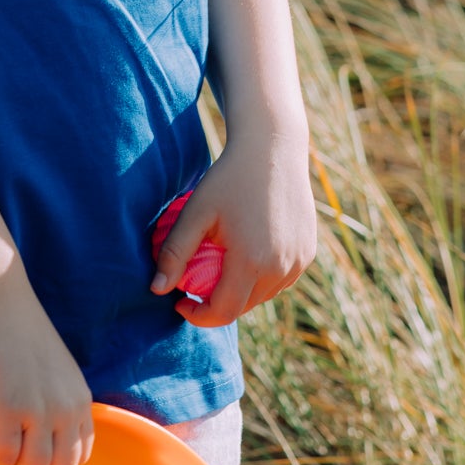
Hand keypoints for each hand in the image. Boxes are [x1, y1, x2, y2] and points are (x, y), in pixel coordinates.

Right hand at [0, 272, 94, 464]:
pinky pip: (2, 459)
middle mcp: (66, 410)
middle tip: (12, 457)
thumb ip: (59, 400)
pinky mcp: (7, 411)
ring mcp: (38, 413)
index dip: (55, 460)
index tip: (33, 452)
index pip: (81, 454)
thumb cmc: (20, 329)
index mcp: (80, 400)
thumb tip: (45, 433)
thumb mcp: (58, 369)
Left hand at [150, 124, 317, 327]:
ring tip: (219, 268)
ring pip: (264, 295)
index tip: (179, 302)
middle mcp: (281, 267)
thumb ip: (175, 253)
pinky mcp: (308, 252)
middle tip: (195, 284)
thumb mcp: (195, 212)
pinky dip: (261, 277)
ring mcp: (299, 261)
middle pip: (243, 306)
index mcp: (252, 261)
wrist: (272, 148)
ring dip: (240, 292)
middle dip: (216, 304)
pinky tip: (246, 255)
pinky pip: (281, 279)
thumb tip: (156, 290)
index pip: (223, 312)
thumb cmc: (228, 178)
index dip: (198, 315)